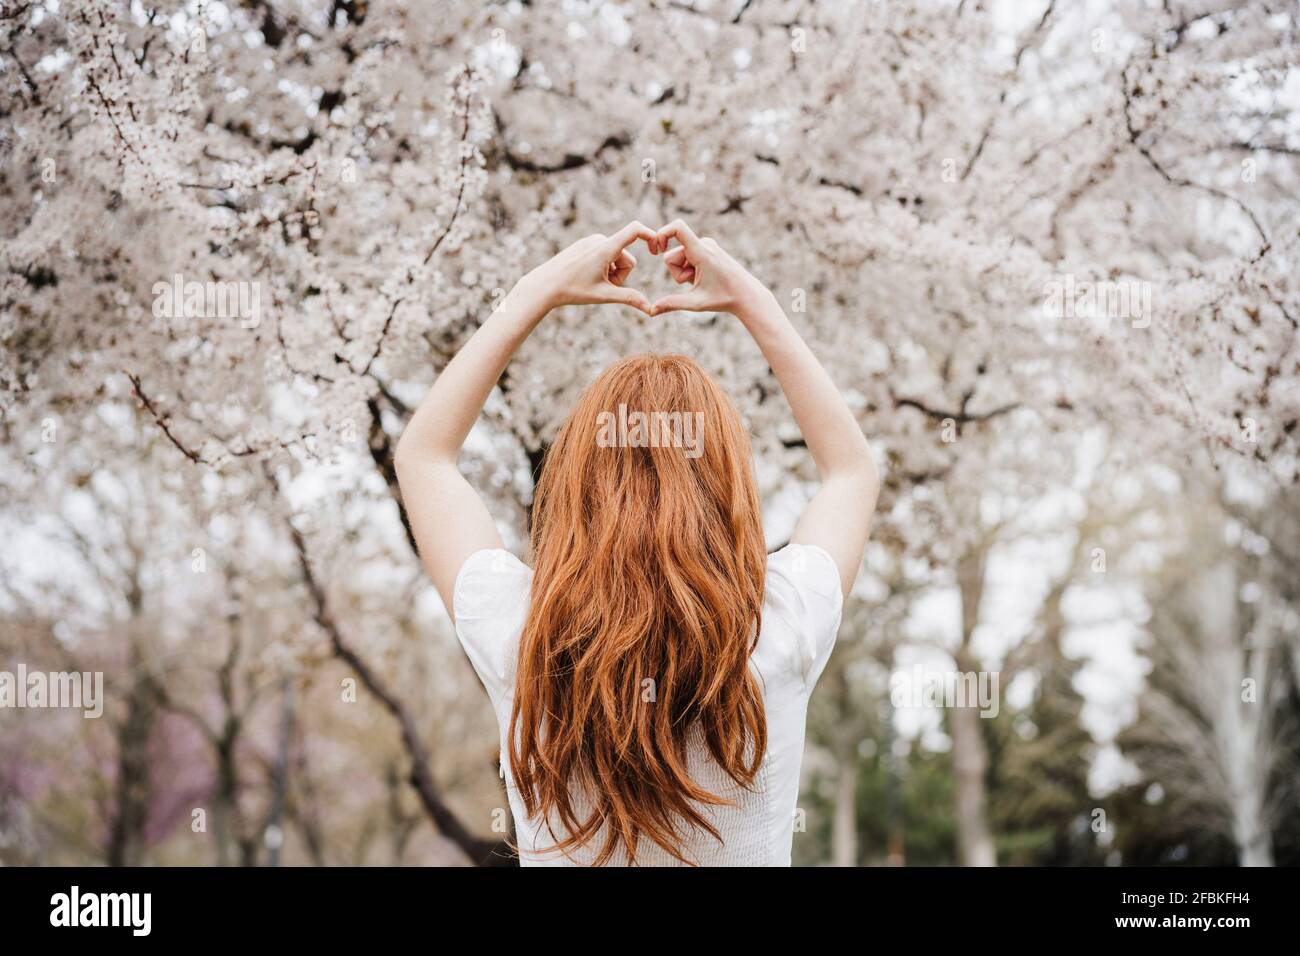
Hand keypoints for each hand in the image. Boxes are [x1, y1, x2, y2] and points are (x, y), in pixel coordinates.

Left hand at [520, 221, 658, 313]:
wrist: (544, 285)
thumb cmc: (572, 290)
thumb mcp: (604, 295)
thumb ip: (630, 298)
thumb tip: (651, 309)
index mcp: (606, 248)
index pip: (634, 231)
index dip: (650, 235)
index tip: (658, 245)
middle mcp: (599, 240)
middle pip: (627, 258)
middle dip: (621, 275)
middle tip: (603, 286)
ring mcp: (591, 241)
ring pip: (616, 258)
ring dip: (611, 273)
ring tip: (593, 282)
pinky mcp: (585, 244)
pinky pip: (605, 255)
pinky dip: (602, 268)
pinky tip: (586, 276)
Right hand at [650, 220, 765, 315]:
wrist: (747, 295)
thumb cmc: (724, 299)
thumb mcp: (695, 303)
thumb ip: (672, 304)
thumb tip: (651, 311)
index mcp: (701, 252)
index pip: (678, 228)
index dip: (662, 233)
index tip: (656, 247)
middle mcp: (704, 244)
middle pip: (671, 256)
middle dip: (676, 272)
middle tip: (695, 283)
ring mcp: (706, 245)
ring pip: (679, 258)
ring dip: (684, 273)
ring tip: (702, 281)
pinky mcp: (708, 248)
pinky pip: (688, 257)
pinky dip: (691, 270)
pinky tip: (704, 278)